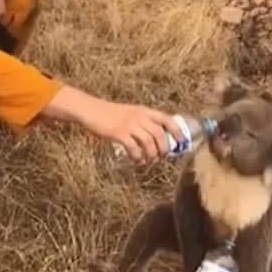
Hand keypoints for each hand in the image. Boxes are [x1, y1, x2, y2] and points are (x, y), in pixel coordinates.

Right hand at [41, 86, 182, 161]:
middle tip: (161, 157)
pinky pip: (134, 148)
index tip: (180, 142)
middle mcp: (139, 116)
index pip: (167, 119)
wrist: (91, 110)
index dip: (177, 131)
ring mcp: (129, 125)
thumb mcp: (131, 113)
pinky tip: (136, 160)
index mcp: (144, 111)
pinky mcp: (119, 133)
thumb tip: (157, 139)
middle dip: (164, 149)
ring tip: (148, 161)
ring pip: (149, 142)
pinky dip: (137, 157)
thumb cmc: (110, 114)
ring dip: (151, 155)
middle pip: (160, 134)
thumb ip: (143, 122)